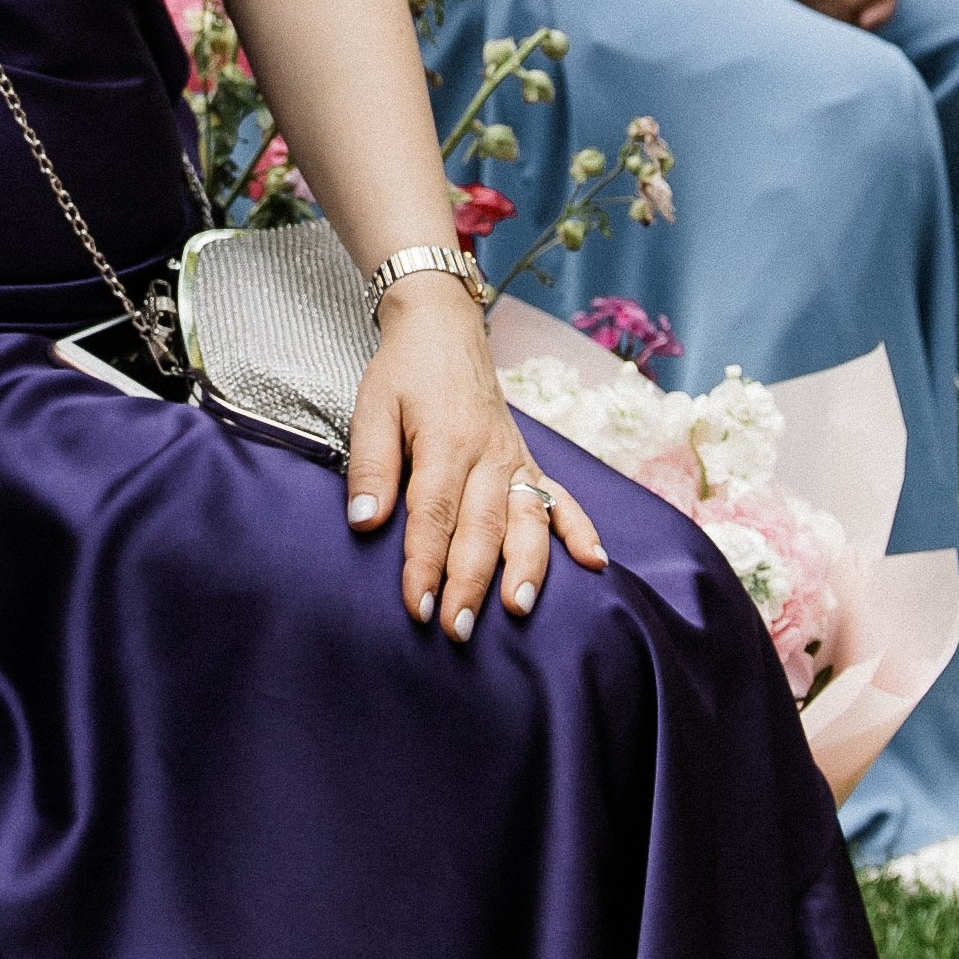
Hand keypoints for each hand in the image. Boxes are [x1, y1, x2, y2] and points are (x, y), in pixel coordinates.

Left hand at [345, 276, 604, 644]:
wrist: (443, 328)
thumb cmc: (403, 373)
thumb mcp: (372, 406)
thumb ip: (370, 465)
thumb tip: (364, 522)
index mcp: (444, 440)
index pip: (433, 512)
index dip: (425, 562)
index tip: (417, 605)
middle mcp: (487, 454)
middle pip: (481, 526)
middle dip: (470, 582)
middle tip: (456, 630)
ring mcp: (514, 459)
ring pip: (526, 519)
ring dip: (526, 567)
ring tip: (518, 609)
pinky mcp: (528, 461)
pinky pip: (562, 497)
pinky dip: (580, 529)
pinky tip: (594, 563)